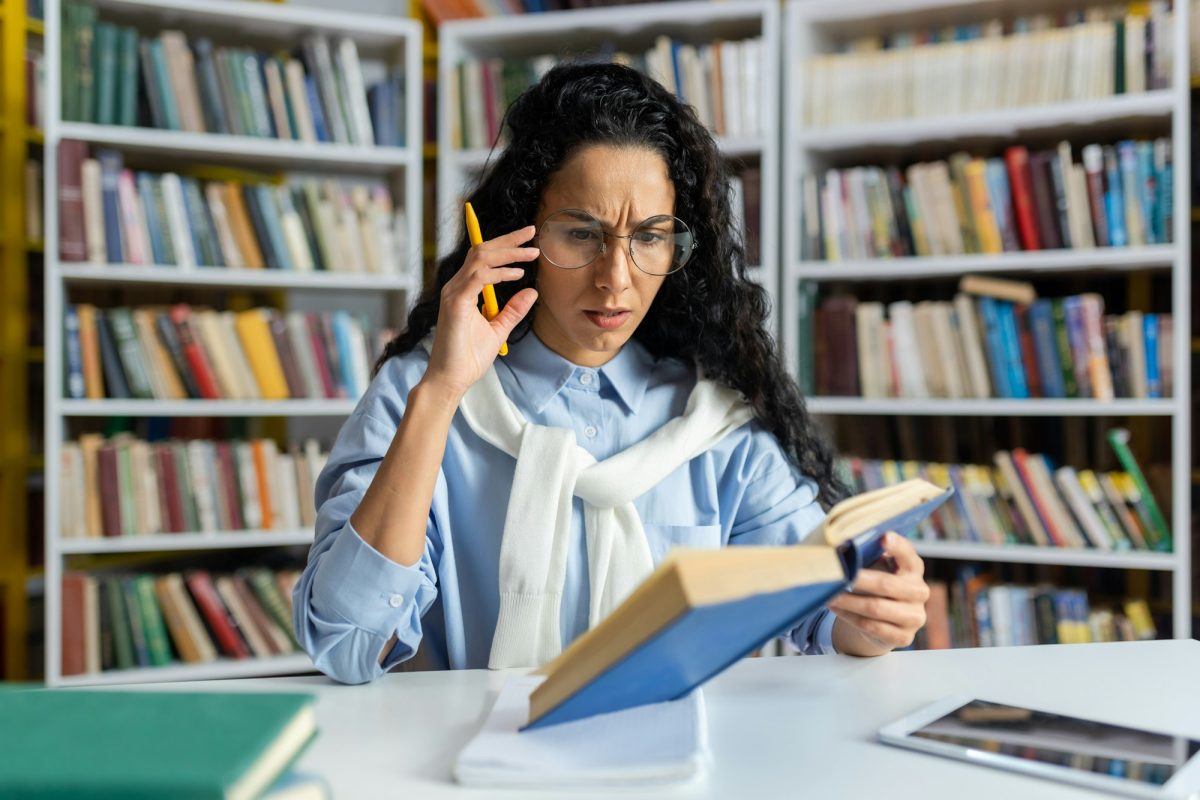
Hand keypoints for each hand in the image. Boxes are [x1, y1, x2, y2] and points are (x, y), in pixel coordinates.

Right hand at [423, 225, 539, 397]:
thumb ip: (513, 310)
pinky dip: (499, 273)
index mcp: (463, 290)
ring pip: (480, 258)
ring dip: (508, 252)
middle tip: (531, 232)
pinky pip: (478, 277)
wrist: (450, 379)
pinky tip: (517, 275)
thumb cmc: (468, 357)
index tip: (528, 242)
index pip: (483, 257)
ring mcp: (453, 293)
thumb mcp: (498, 329)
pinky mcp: (455, 303)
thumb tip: (531, 292)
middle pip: (481, 250)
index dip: (505, 245)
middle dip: (508, 239)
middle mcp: (455, 287)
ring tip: (531, 253)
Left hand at [828, 533, 929, 656]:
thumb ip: (869, 556)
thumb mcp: (878, 567)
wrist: (888, 620)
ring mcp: (914, 616)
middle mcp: (919, 591)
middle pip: (886, 584)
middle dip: (857, 580)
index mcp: (913, 568)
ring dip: (848, 601)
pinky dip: (849, 617)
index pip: (908, 555)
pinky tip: (836, 608)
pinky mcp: (904, 636)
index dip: (897, 546)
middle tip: (836, 576)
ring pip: (875, 608)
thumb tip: (840, 547)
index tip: (883, 537)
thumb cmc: (879, 582)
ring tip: (828, 595)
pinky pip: (871, 626)